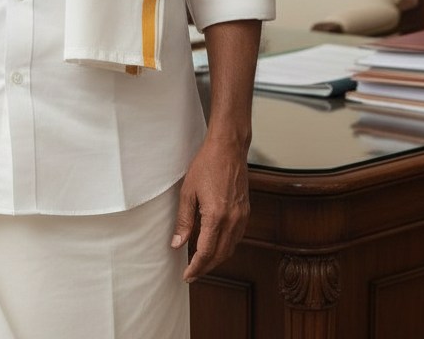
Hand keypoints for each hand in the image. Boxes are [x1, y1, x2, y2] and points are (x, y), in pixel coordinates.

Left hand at [171, 133, 250, 282]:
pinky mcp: (246, 212)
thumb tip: (177, 243)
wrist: (228, 149)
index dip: (195, 267)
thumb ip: (184, 220)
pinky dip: (225, 246)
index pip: (206, 252)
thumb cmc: (206, 165)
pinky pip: (236, 237)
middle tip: (192, 273)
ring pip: (230, 249)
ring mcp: (242, 217)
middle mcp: (232, 221)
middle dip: (205, 268)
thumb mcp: (188, 192)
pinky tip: (214, 244)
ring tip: (200, 261)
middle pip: (220, 255)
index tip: (186, 275)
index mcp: (216, 217)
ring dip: (216, 259)